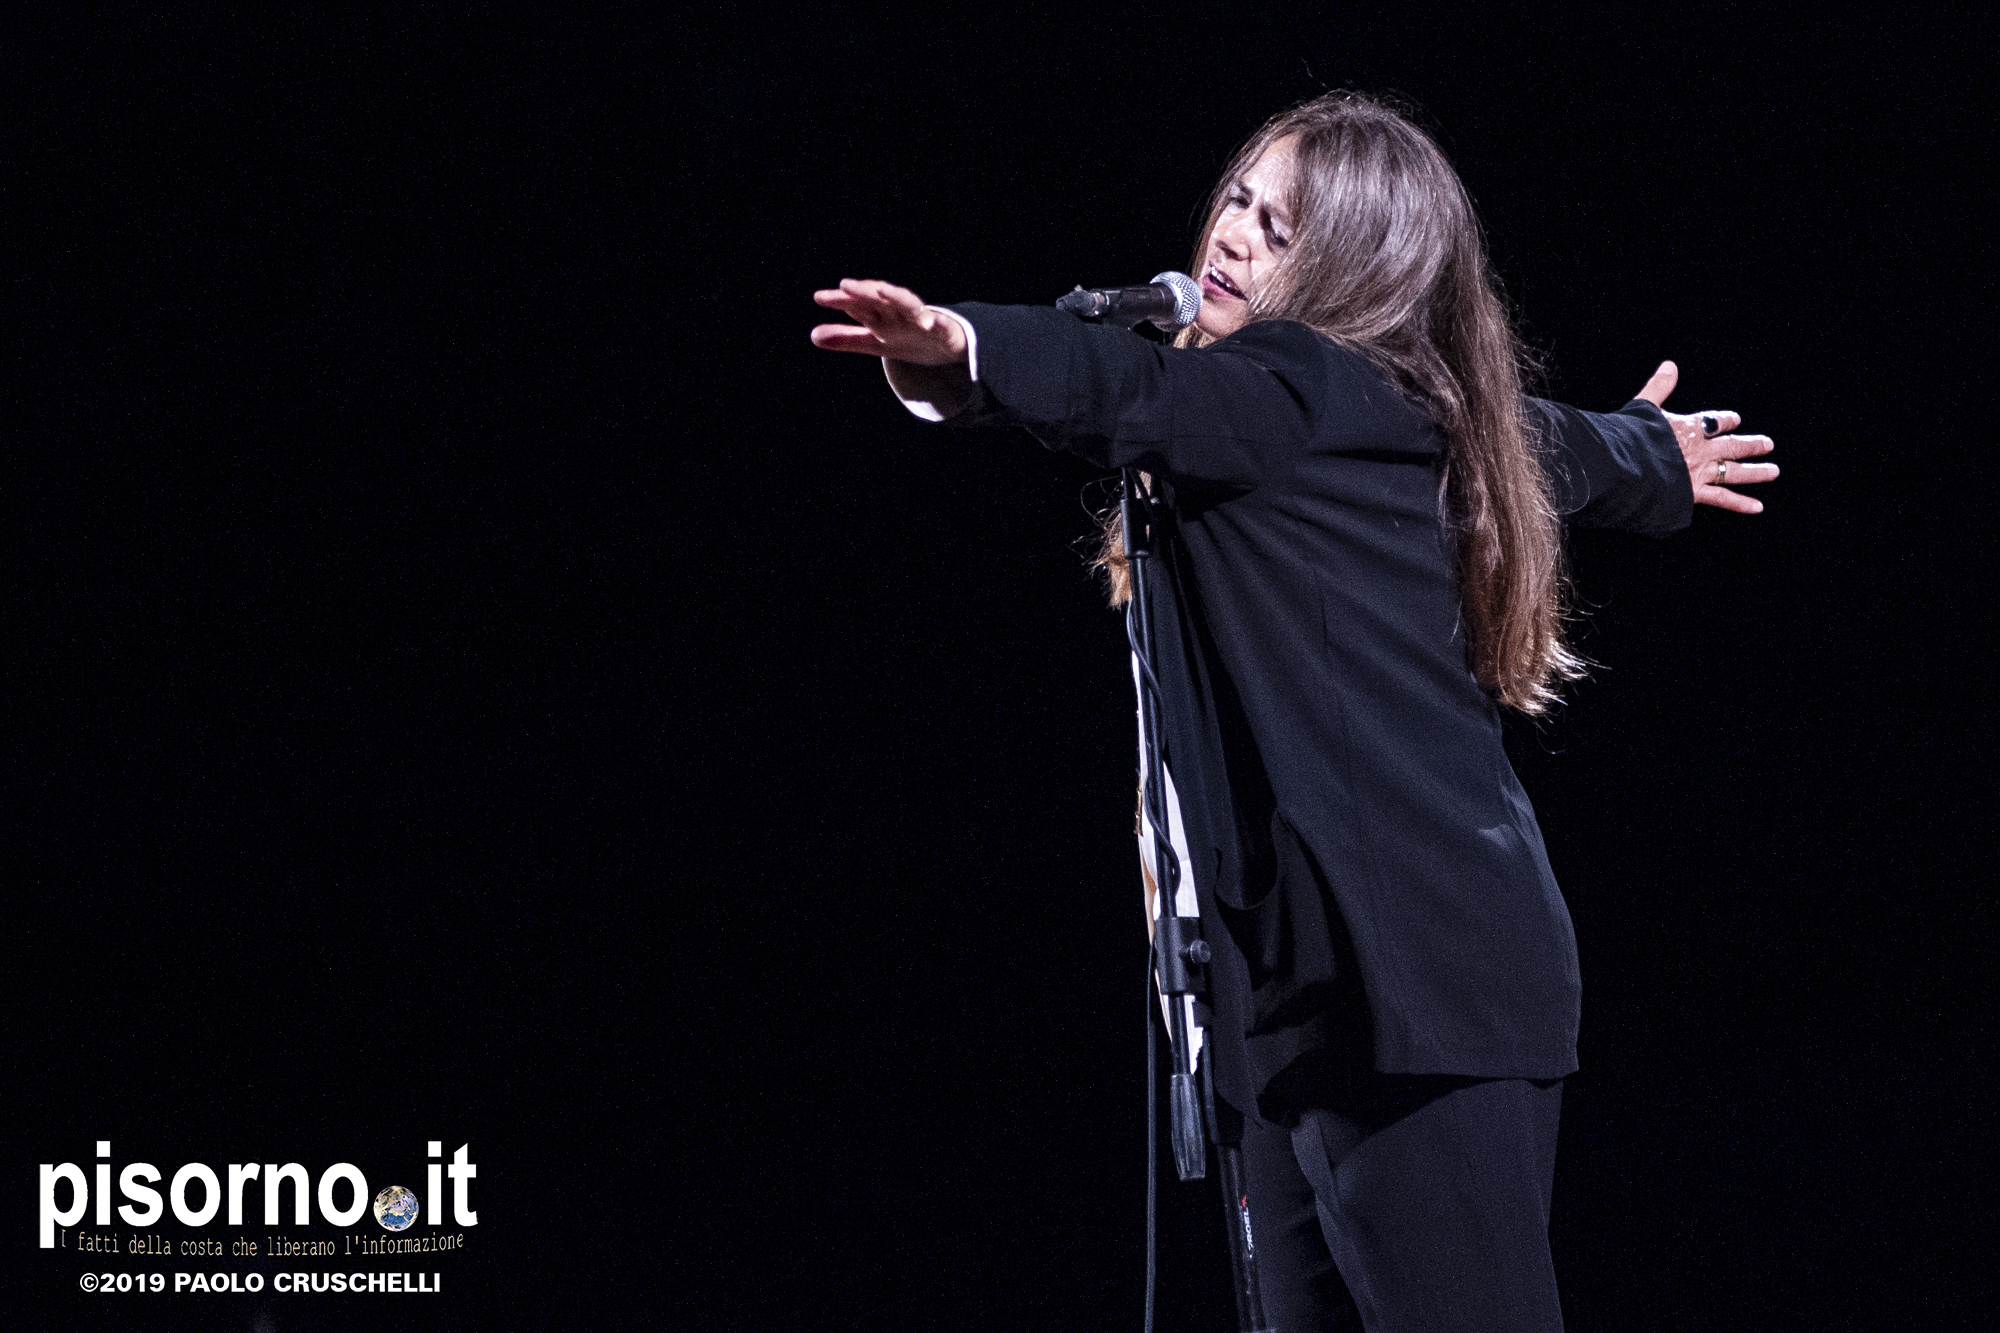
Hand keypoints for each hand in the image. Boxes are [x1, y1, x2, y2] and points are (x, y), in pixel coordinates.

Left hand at [811, 279, 967, 365]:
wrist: (946, 344)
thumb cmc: (908, 338)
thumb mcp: (874, 342)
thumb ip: (845, 339)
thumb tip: (813, 335)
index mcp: (880, 315)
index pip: (857, 304)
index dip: (840, 300)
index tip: (820, 297)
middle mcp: (897, 312)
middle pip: (878, 298)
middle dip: (863, 291)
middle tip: (845, 285)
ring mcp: (920, 318)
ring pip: (907, 303)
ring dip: (896, 296)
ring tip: (882, 291)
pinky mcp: (942, 328)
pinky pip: (938, 323)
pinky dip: (933, 321)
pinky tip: (928, 322)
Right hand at [1634, 361, 1777, 513]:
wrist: (1627, 466)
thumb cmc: (1630, 436)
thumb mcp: (1644, 406)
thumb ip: (1659, 387)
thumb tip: (1670, 365)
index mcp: (1689, 427)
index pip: (1713, 422)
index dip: (1726, 420)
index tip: (1736, 420)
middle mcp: (1700, 449)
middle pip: (1732, 445)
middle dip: (1751, 445)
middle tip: (1768, 444)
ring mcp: (1700, 471)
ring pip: (1734, 471)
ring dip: (1756, 471)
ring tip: (1773, 472)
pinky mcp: (1694, 492)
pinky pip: (1722, 498)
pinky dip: (1740, 503)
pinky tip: (1757, 507)